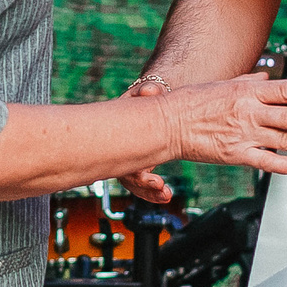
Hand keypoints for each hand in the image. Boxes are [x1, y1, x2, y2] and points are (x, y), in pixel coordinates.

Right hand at [115, 78, 175, 204]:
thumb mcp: (148, 91)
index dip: (135, 171)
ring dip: (149, 192)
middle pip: (125, 174)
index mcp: (119, 132)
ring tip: (167, 196)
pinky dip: (153, 190)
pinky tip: (166, 195)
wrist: (154, 101)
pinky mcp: (140, 163)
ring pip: (133, 181)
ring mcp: (130, 157)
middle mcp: (121, 148)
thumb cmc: (149, 95)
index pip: (121, 156)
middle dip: (142, 186)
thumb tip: (150, 91)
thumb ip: (148, 90)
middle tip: (161, 188)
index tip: (155, 180)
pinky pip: (142, 182)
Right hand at [159, 73, 286, 175]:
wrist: (168, 122)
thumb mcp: (223, 85)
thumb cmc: (192, 102)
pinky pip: (264, 160)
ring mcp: (243, 134)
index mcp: (247, 92)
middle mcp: (249, 111)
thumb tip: (267, 78)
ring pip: (284, 139)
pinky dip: (282, 164)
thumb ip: (248, 82)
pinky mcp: (235, 154)